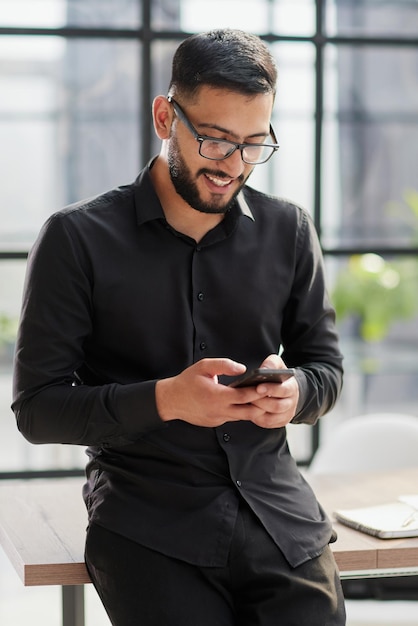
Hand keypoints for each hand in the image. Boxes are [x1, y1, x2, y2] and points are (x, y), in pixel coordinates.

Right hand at [156, 358, 287, 427]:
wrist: (171, 401)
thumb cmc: (187, 381)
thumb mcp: (203, 367)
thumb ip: (224, 365)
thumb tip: (242, 369)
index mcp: (217, 396)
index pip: (244, 397)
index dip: (258, 392)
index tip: (268, 385)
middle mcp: (219, 411)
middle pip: (249, 411)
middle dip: (262, 404)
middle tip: (272, 394)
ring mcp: (218, 419)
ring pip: (242, 416)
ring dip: (253, 409)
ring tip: (263, 398)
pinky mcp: (215, 423)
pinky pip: (233, 417)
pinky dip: (241, 411)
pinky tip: (247, 403)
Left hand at [247, 354, 298, 428]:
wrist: (286, 390)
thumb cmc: (279, 377)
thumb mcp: (278, 365)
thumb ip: (271, 364)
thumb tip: (263, 369)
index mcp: (292, 387)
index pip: (284, 390)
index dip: (271, 389)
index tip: (258, 387)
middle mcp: (291, 403)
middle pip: (277, 406)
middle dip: (261, 402)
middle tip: (246, 397)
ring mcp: (286, 414)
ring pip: (271, 417)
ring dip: (257, 411)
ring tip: (245, 403)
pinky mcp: (279, 422)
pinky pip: (267, 423)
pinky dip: (256, 418)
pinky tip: (247, 410)